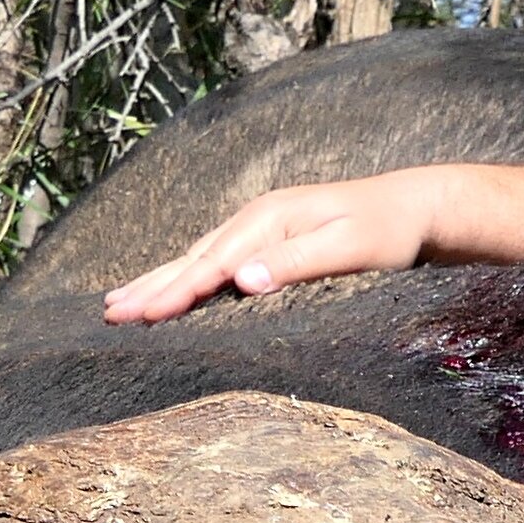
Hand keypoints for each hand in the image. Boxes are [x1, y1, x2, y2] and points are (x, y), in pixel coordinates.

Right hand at [102, 170, 451, 323]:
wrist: (415, 206)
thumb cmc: (388, 230)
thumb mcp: (349, 247)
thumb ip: (297, 263)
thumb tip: (243, 280)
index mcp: (269, 220)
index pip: (212, 264)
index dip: (175, 292)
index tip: (142, 316)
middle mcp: (256, 219)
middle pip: (192, 259)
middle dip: (149, 287)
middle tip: (109, 314)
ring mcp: (260, 227)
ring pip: (197, 259)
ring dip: (157, 282)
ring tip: (119, 303)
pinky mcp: (267, 239)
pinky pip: (213, 261)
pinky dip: (184, 277)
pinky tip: (169, 289)